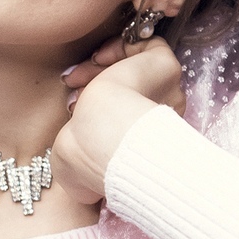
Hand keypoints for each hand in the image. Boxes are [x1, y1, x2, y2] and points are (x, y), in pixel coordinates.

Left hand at [54, 35, 185, 203]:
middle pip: (128, 88)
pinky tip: (100, 59)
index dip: (93, 105)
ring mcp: (167, 90)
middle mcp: (159, 115)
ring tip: (77, 78)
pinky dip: (119, 47)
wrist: (104, 138)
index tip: (72, 108)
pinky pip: (146, 44)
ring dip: (100, 68)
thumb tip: (86, 193)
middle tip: (72, 90)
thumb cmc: (88, 159)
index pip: (122, 113)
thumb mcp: (75, 172)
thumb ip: (81, 174)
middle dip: (95, 84)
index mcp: (140, 140)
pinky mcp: (167, 66)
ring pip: (134, 67)